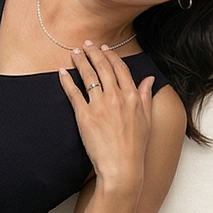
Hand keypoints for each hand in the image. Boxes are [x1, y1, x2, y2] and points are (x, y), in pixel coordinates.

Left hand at [60, 43, 153, 194]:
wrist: (122, 167)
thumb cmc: (135, 147)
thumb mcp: (146, 119)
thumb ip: (146, 96)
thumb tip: (149, 79)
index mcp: (132, 96)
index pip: (120, 68)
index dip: (110, 56)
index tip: (104, 48)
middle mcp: (116, 97)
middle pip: (103, 68)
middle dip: (94, 53)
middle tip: (86, 44)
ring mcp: (100, 106)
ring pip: (89, 76)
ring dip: (81, 61)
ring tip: (75, 53)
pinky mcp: (85, 117)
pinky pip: (74, 93)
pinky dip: (67, 81)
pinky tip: (63, 72)